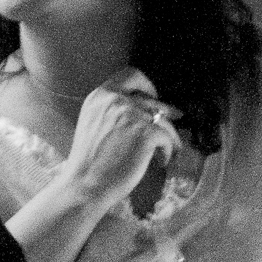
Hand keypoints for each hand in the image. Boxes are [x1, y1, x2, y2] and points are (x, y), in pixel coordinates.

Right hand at [61, 67, 183, 206]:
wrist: (85, 185)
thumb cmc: (89, 162)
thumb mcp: (94, 124)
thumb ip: (113, 111)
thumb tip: (148, 109)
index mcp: (100, 95)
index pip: (130, 75)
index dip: (146, 85)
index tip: (153, 96)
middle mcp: (116, 99)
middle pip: (152, 100)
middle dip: (167, 112)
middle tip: (176, 119)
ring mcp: (132, 114)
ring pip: (164, 121)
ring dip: (169, 137)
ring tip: (165, 153)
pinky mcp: (146, 132)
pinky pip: (168, 138)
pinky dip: (168, 152)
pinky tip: (160, 162)